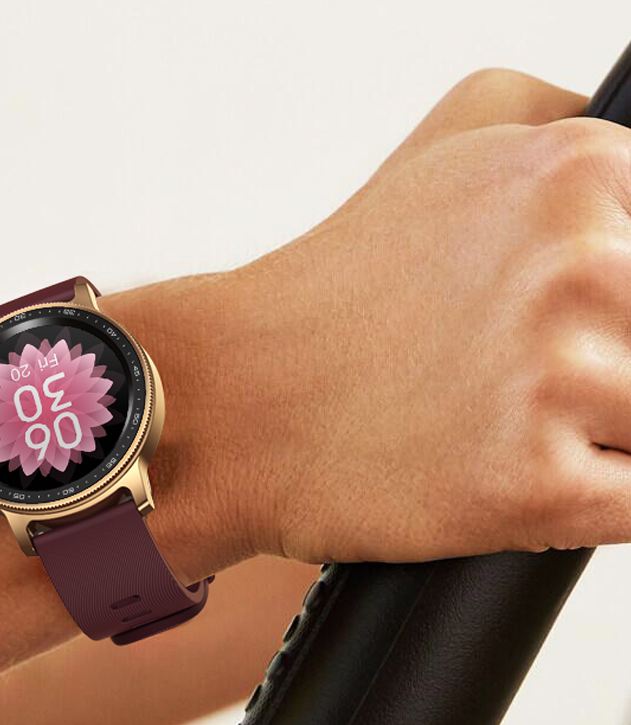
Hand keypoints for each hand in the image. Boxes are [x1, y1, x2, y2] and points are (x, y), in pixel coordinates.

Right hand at [210, 69, 630, 563]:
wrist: (233, 402)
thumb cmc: (328, 295)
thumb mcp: (447, 144)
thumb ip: (565, 123)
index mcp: (581, 174)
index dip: (622, 313)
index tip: (585, 330)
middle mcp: (583, 266)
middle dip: (612, 371)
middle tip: (528, 381)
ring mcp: (557, 378)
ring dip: (602, 437)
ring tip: (509, 426)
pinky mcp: (534, 485)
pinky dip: (593, 501)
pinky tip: (521, 477)